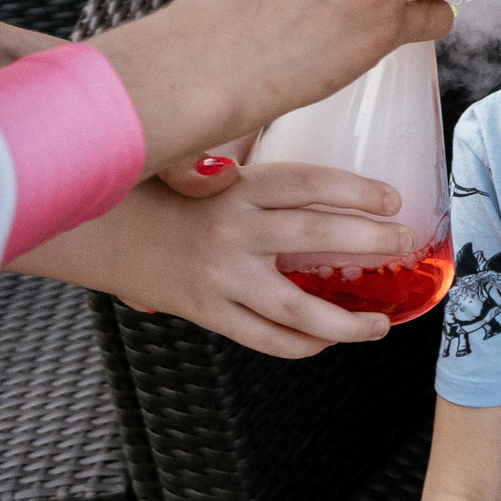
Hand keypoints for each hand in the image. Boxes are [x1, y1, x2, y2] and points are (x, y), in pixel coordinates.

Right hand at [19, 161, 410, 355]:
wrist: (95, 233)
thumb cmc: (156, 193)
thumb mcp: (198, 163)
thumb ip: (244, 160)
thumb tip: (293, 155)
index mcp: (233, 186)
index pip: (306, 183)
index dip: (354, 189)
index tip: (393, 196)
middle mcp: (230, 230)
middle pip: (313, 236)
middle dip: (369, 242)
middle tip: (406, 243)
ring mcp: (220, 276)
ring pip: (296, 306)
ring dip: (346, 320)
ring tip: (382, 323)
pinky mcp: (207, 311)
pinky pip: (264, 338)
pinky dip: (300, 345)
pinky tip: (327, 343)